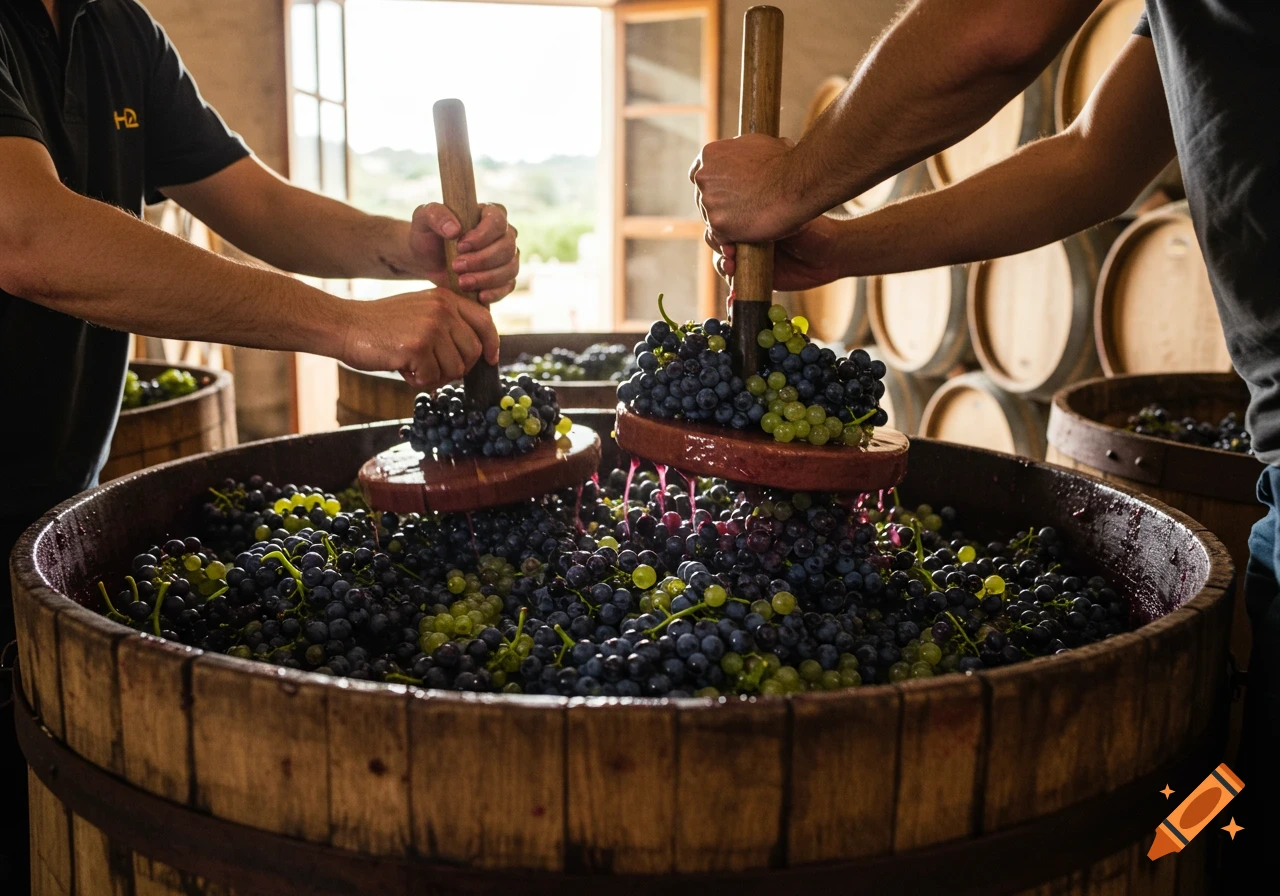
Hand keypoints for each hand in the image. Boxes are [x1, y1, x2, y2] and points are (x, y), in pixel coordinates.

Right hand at [341, 288, 500, 389]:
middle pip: (473, 352)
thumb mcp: (421, 310)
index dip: (491, 344)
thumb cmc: (382, 325)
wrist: (345, 325)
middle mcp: (442, 309)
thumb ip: (447, 323)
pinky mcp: (417, 347)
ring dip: (435, 376)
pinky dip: (418, 381)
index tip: (490, 359)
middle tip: (433, 368)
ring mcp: (431, 327)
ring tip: (414, 365)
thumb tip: (478, 351)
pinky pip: (432, 378)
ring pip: (454, 369)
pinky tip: (403, 368)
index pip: (484, 322)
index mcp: (445, 298)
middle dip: (456, 368)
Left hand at [408, 202, 518, 302]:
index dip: (482, 236)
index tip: (460, 246)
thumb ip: (436, 215)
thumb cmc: (428, 235)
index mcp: (490, 213)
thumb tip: (455, 229)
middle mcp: (504, 234)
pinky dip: (495, 292)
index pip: (497, 221)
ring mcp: (507, 257)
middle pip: (507, 247)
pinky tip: (479, 295)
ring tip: (462, 282)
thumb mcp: (424, 218)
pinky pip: (509, 286)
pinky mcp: (505, 278)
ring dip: (486, 278)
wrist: (428, 261)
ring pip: (510, 268)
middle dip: (482, 260)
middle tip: (456, 266)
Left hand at [690, 134, 804, 247]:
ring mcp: (709, 202)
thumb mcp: (761, 144)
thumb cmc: (785, 162)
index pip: (699, 174)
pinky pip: (720, 237)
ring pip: (711, 218)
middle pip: (703, 197)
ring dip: (726, 222)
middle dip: (720, 204)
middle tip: (742, 210)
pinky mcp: (718, 225)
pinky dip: (730, 240)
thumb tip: (757, 150)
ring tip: (749, 222)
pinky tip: (745, 238)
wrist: (796, 183)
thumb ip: (745, 151)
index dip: (714, 186)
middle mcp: (703, 177)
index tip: (726, 193)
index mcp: (710, 155)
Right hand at [712, 215, 847, 292]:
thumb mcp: (793, 221)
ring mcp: (751, 261)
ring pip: (725, 264)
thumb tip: (748, 223)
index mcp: (755, 219)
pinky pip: (739, 288)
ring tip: (732, 272)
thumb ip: (772, 222)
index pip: (728, 223)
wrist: (832, 256)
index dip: (723, 233)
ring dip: (725, 270)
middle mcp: (749, 238)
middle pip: (720, 243)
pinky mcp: (756, 281)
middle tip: (731, 258)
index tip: (729, 242)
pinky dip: (734, 294)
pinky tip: (732, 298)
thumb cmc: (816, 231)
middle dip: (722, 251)